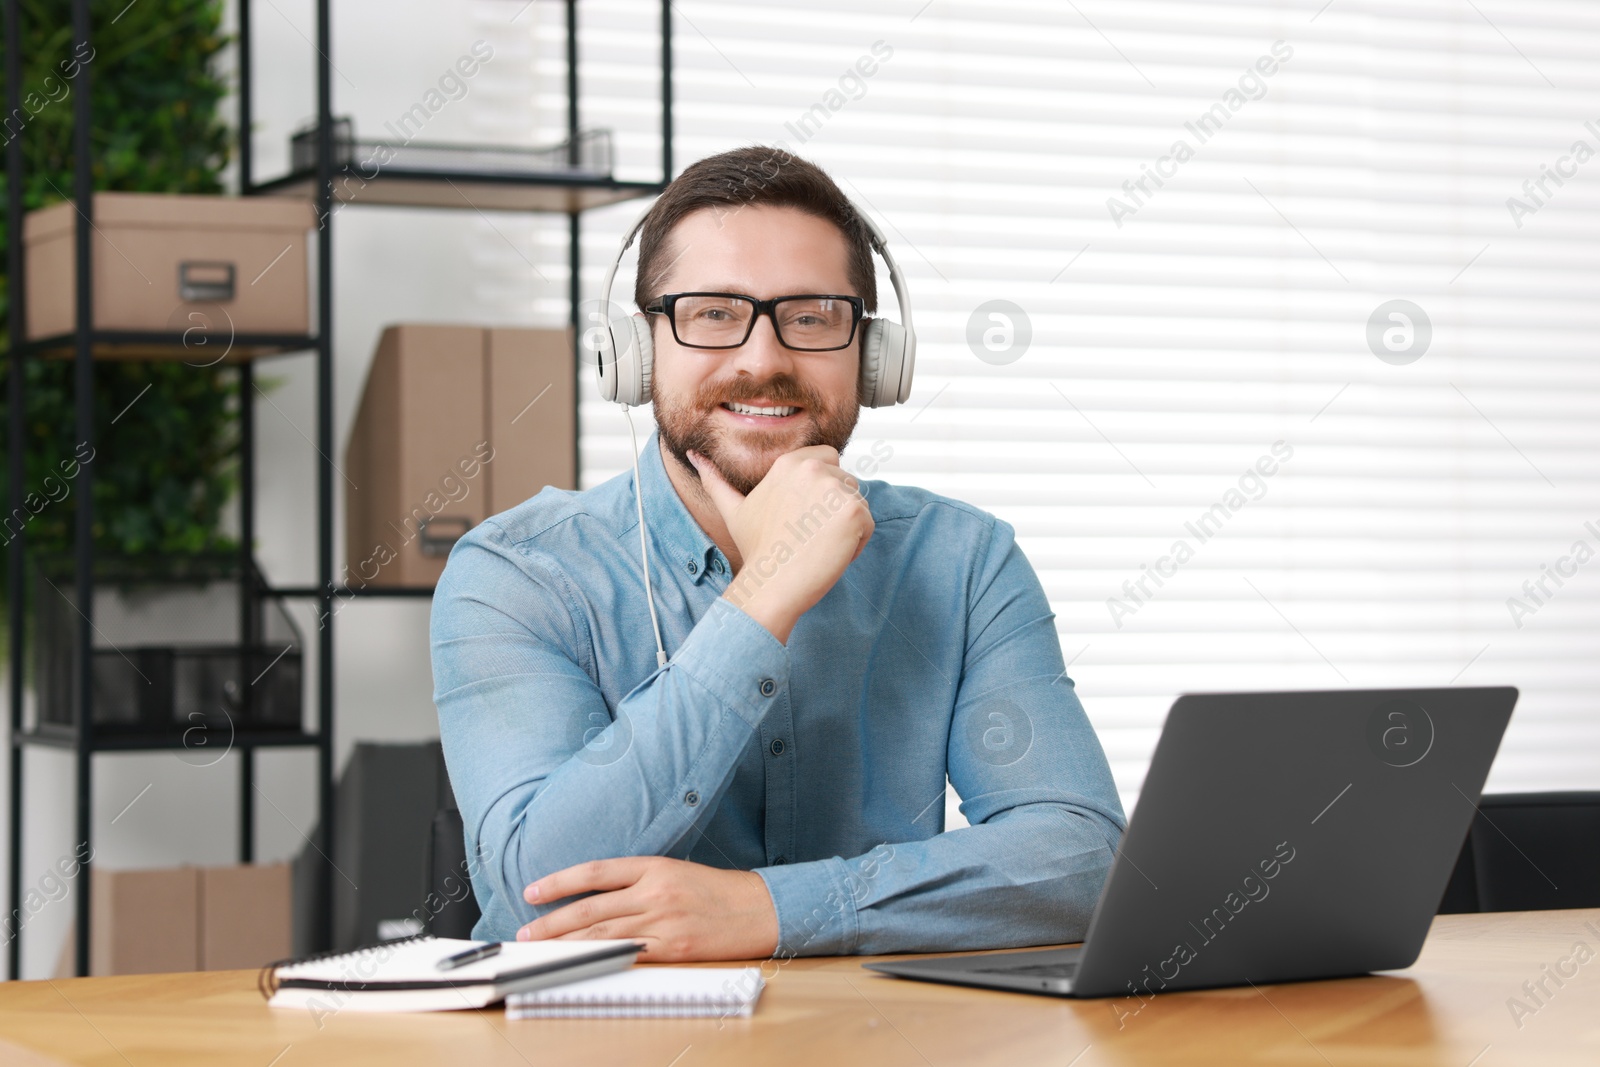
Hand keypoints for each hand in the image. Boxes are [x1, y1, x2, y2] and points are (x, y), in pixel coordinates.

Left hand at [517, 857, 779, 961]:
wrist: (758, 909)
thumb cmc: (717, 891)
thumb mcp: (676, 872)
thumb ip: (638, 882)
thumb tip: (596, 899)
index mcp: (654, 867)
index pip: (595, 872)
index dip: (560, 882)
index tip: (533, 891)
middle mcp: (654, 892)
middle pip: (590, 907)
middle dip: (552, 921)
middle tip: (524, 931)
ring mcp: (662, 922)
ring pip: (602, 933)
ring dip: (566, 943)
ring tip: (541, 949)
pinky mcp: (673, 949)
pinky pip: (628, 955)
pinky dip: (600, 959)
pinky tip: (580, 963)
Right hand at [688, 445, 872, 642]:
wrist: (771, 584)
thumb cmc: (756, 551)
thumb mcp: (733, 509)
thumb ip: (715, 480)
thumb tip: (693, 455)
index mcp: (789, 463)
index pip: (828, 461)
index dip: (820, 492)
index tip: (802, 517)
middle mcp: (813, 469)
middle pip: (846, 483)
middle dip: (834, 509)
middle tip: (807, 536)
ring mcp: (835, 489)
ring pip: (858, 504)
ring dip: (844, 528)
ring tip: (815, 546)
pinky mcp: (854, 512)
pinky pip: (868, 525)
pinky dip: (855, 545)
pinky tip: (828, 555)